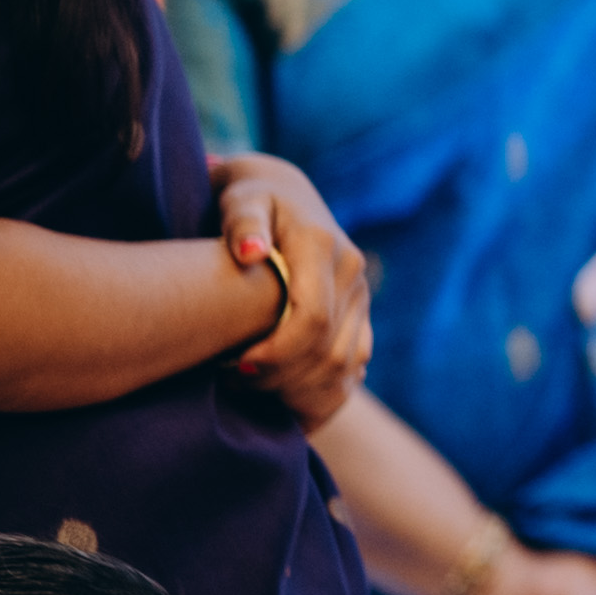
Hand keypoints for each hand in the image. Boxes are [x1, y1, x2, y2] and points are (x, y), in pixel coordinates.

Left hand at [212, 155, 374, 425]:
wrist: (282, 191)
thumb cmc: (248, 197)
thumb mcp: (240, 198)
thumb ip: (242, 223)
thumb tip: (251, 253)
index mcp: (324, 248)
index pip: (312, 320)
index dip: (277, 355)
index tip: (234, 366)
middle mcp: (352, 273)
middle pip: (329, 351)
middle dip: (281, 378)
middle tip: (234, 381)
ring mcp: (361, 295)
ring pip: (345, 367)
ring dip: (301, 392)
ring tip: (255, 391)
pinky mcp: (360, 312)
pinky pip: (354, 367)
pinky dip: (325, 394)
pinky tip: (288, 404)